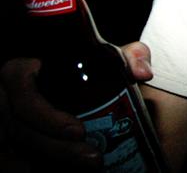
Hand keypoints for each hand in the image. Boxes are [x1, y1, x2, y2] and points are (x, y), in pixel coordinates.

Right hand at [0, 43, 152, 169]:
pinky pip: (16, 158)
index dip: (43, 113)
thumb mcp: (109, 58)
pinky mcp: (11, 140)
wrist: (74, 82)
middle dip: (56, 148)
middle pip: (19, 128)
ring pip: (19, 146)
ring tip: (92, 164)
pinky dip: (42, 165)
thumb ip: (131, 56)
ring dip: (54, 160)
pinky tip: (71, 170)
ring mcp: (7, 120)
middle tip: (93, 157)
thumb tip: (143, 73)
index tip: (78, 130)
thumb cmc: (88, 66)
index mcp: (22, 71)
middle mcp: (8, 98)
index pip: (19, 87)